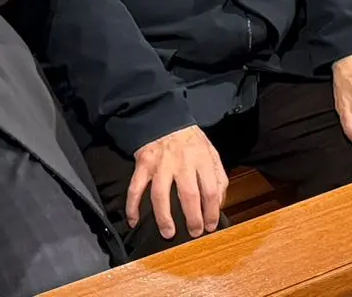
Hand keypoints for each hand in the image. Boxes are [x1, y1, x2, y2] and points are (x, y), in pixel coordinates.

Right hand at [128, 125, 228, 239]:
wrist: (163, 117)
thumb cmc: (189, 140)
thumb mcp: (210, 151)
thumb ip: (218, 175)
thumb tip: (219, 202)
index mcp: (201, 158)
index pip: (210, 190)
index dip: (212, 211)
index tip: (211, 225)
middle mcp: (181, 162)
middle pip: (188, 195)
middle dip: (192, 218)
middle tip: (194, 233)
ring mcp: (160, 164)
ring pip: (160, 195)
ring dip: (164, 218)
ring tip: (168, 232)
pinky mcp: (143, 165)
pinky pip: (135, 189)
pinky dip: (132, 206)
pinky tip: (134, 221)